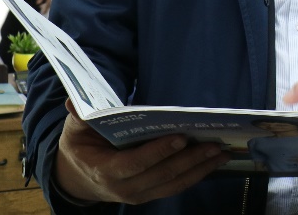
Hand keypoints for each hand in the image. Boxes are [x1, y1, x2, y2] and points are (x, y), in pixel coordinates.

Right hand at [54, 100, 230, 204]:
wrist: (79, 178)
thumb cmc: (81, 146)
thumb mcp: (75, 131)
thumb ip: (80, 117)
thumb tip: (75, 102)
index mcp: (105, 171)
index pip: (135, 164)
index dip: (158, 152)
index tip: (181, 137)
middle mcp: (124, 188)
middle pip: (162, 175)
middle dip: (190, 160)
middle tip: (213, 143)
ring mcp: (139, 195)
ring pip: (174, 184)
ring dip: (200, 168)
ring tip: (222, 152)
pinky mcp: (151, 194)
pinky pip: (177, 186)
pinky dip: (198, 174)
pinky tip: (215, 161)